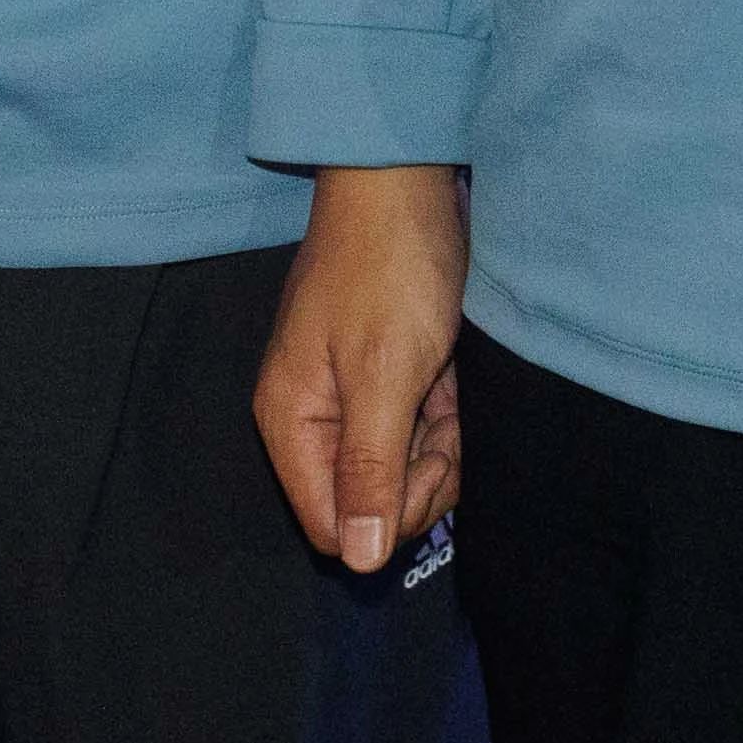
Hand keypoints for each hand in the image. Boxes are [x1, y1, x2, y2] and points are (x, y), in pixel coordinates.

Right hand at [255, 166, 464, 574]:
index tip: (427, 457)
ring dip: (439, 435)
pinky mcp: (382, 376)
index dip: (389, 514)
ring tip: (448, 379)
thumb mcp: (384, 374)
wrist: (405, 178)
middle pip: (370, 503)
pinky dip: (442, 407)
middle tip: (444, 413)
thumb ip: (369, 471)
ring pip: (401, 465)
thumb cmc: (390, 269)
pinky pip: (415, 426)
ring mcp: (347, 395)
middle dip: (421, 470)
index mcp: (292, 422)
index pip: (332, 528)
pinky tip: (450, 369)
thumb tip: (359, 564)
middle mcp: (311, 417)